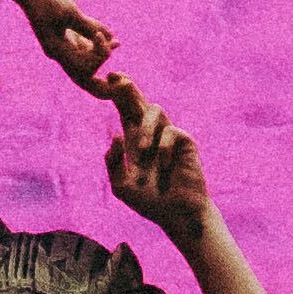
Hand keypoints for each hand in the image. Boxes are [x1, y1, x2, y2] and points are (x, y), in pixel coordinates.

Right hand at [4, 0, 122, 96]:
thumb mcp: (69, 11)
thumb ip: (89, 27)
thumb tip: (110, 39)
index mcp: (55, 49)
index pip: (82, 68)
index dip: (96, 55)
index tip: (100, 35)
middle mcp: (57, 49)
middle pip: (83, 67)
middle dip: (100, 59)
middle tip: (115, 43)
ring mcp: (60, 40)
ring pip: (84, 54)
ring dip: (101, 51)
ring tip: (118, 43)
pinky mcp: (64, 28)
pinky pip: (83, 40)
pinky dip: (96, 39)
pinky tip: (111, 35)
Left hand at [103, 89, 210, 240]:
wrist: (176, 215)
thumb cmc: (149, 201)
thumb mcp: (121, 185)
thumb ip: (113, 163)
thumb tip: (116, 135)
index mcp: (134, 140)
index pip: (124, 110)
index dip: (117, 94)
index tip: (107, 78)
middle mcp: (151, 133)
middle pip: (139, 101)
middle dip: (128, 89)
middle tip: (118, 78)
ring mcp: (168, 135)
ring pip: (155, 110)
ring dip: (145, 128)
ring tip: (141, 151)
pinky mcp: (185, 141)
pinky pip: (172, 132)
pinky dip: (163, 148)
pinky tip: (163, 166)